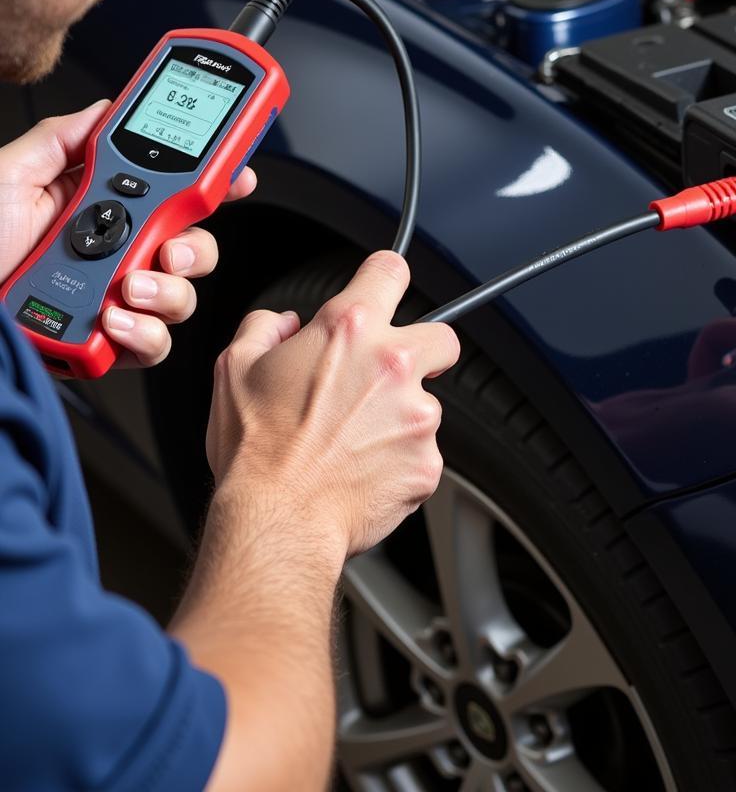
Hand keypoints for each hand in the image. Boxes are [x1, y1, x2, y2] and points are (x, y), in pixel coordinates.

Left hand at [0, 101, 256, 366]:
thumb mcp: (9, 175)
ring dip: (166, 294)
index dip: (214, 185)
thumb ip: (63, 139)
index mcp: (99, 210)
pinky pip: (152, 345)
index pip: (173, 195)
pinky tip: (112, 319)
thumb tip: (107, 109)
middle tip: (169, 248)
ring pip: (181, 299)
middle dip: (196, 250)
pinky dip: (142, 335)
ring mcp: (113, 300)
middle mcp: (114, 256)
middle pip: (194, 250)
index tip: (238, 176)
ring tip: (126, 288)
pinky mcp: (106, 342)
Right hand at [206, 250, 460, 560]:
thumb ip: (263, 328)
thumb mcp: (234, 369)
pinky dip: (400, 462)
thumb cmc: (255, 451)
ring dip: (401, 418)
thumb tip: (282, 324)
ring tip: (352, 444)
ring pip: (427, 404)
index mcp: (349, 330)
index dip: (386, 279)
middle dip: (424, 353)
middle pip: (442, 338)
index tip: (386, 289)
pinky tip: (362, 472)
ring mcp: (418, 415)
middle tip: (388, 379)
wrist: (277, 521)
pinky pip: (423, 454)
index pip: (389, 272)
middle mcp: (393, 365)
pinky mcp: (428, 462)